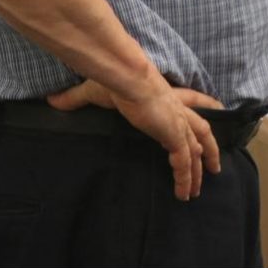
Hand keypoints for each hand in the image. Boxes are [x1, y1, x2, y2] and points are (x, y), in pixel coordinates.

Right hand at [47, 78, 222, 200]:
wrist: (125, 75)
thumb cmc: (114, 79)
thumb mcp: (94, 90)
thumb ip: (76, 98)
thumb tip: (52, 102)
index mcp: (164, 96)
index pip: (189, 105)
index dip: (200, 113)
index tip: (211, 121)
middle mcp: (176, 109)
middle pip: (202, 130)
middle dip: (209, 149)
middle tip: (215, 166)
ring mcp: (177, 122)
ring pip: (197, 150)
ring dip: (199, 171)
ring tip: (198, 190)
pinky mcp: (174, 135)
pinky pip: (184, 163)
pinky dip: (185, 178)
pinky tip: (183, 192)